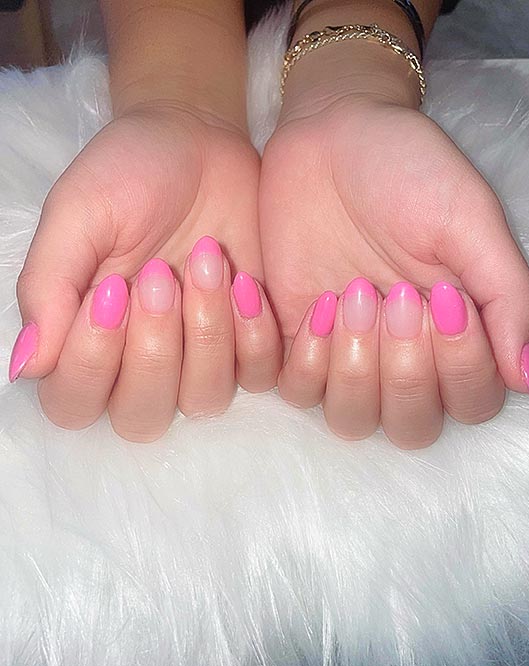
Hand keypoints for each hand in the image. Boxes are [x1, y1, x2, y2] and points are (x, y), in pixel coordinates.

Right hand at [11, 104, 280, 440]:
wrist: (201, 142)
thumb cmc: (129, 175)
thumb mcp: (77, 215)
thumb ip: (48, 287)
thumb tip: (25, 367)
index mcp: (85, 339)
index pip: (74, 401)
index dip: (91, 361)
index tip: (112, 289)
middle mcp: (141, 362)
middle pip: (140, 416)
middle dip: (153, 349)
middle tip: (161, 273)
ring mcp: (200, 358)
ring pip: (202, 399)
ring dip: (206, 334)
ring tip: (207, 260)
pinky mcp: (252, 343)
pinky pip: (260, 376)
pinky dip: (256, 334)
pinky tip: (249, 282)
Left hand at [260, 49, 528, 447]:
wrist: (327, 133)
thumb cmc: (405, 169)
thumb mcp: (469, 220)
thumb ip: (506, 298)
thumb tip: (528, 381)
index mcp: (455, 332)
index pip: (471, 401)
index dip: (458, 367)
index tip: (440, 296)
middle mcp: (401, 354)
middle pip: (411, 426)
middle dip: (403, 369)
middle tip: (392, 294)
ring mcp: (344, 351)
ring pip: (350, 419)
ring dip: (352, 368)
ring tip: (349, 294)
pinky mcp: (293, 338)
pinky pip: (294, 390)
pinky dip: (302, 358)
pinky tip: (314, 301)